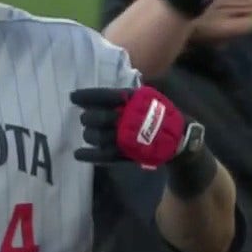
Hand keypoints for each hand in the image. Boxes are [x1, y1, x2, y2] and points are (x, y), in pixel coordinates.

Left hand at [70, 87, 202, 169]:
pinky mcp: (127, 153)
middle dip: (88, 117)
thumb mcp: (145, 98)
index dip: (87, 96)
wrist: (179, 137)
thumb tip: (96, 97)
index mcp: (134, 99)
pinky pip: (105, 155)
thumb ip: (124, 97)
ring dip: (89, 134)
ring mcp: (128, 137)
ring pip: (99, 137)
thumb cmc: (159, 113)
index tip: (72, 97)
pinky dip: (89, 155)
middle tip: (84, 118)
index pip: (106, 96)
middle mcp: (129, 117)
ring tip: (87, 133)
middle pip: (99, 118)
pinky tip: (78, 154)